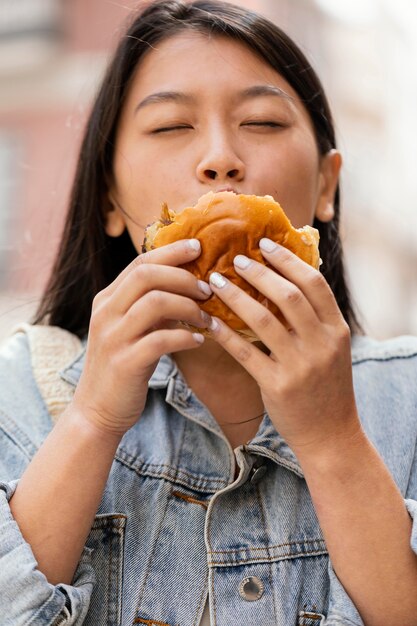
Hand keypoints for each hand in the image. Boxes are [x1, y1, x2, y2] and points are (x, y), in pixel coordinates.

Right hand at [71, 239, 211, 437]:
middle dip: (184, 277)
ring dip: (189, 307)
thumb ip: (151, 305)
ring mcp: (113, 337)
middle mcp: (106, 312)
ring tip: (208, 318)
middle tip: (208, 289)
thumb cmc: (123, 366)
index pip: (140, 262)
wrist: (98, 411)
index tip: (198, 248)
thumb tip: (189, 284)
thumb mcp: (132, 329)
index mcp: (107, 299)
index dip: (172, 252)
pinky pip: (161, 340)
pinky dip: (186, 337)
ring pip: (155, 302)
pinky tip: (199, 341)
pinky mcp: (124, 363)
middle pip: (147, 274)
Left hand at [207, 238, 361, 457]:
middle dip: (260, 273)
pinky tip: (209, 321)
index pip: (314, 284)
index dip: (288, 260)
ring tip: (216, 282)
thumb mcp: (332, 349)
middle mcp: (322, 344)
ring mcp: (300, 366)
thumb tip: (286, 281)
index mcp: (337, 330)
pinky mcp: (278, 386)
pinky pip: (246, 353)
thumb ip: (315, 319)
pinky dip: (225, 334)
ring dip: (236, 297)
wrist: (330, 435)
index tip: (265, 244)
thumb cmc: (327, 387)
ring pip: (264, 320)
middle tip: (236, 259)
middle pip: (289, 296)